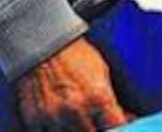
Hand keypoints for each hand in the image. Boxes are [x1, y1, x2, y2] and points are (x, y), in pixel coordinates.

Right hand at [15, 37, 129, 129]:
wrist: (40, 39)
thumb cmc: (73, 53)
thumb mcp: (101, 72)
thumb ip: (113, 102)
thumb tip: (127, 120)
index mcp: (98, 96)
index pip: (117, 128)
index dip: (120, 128)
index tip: (114, 124)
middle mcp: (77, 109)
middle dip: (97, 129)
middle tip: (95, 120)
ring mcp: (54, 116)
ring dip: (76, 129)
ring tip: (76, 118)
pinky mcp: (34, 118)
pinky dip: (55, 130)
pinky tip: (59, 123)